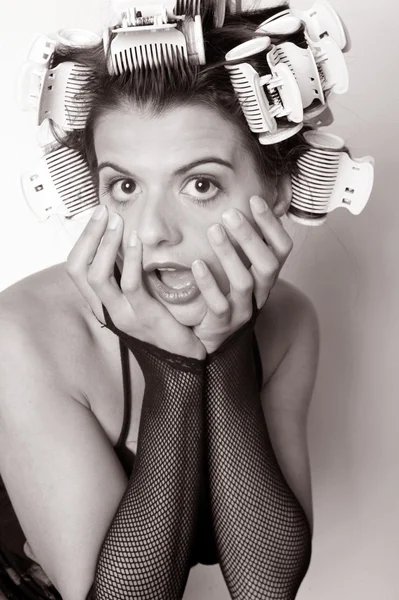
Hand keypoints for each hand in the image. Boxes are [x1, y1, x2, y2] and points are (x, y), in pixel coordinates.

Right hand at [66, 206, 205, 359]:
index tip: (98, 215)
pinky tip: (138, 242)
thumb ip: (127, 273)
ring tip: (119, 222)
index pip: (75, 268)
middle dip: (89, 237)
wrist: (184, 355)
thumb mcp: (138, 295)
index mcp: (101, 303)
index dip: (83, 239)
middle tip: (104, 212)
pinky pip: (130, 285)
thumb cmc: (163, 320)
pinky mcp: (144, 317)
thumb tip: (124, 238)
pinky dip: (131, 260)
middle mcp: (105, 309)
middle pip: (78, 270)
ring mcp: (122, 315)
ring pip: (98, 276)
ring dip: (106, 245)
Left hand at [191, 195, 292, 353]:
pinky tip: (196, 264)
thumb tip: (241, 203)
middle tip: (229, 213)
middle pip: (267, 264)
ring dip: (229, 254)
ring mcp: (243, 309)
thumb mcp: (240, 265)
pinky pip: (218, 303)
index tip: (255, 200)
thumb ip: (243, 241)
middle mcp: (260, 292)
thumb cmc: (226, 291)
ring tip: (213, 230)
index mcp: (267, 276)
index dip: (272, 225)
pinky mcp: (223, 322)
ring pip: (244, 282)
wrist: (214, 333)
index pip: (282, 248)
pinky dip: (208, 283)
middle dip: (250, 237)